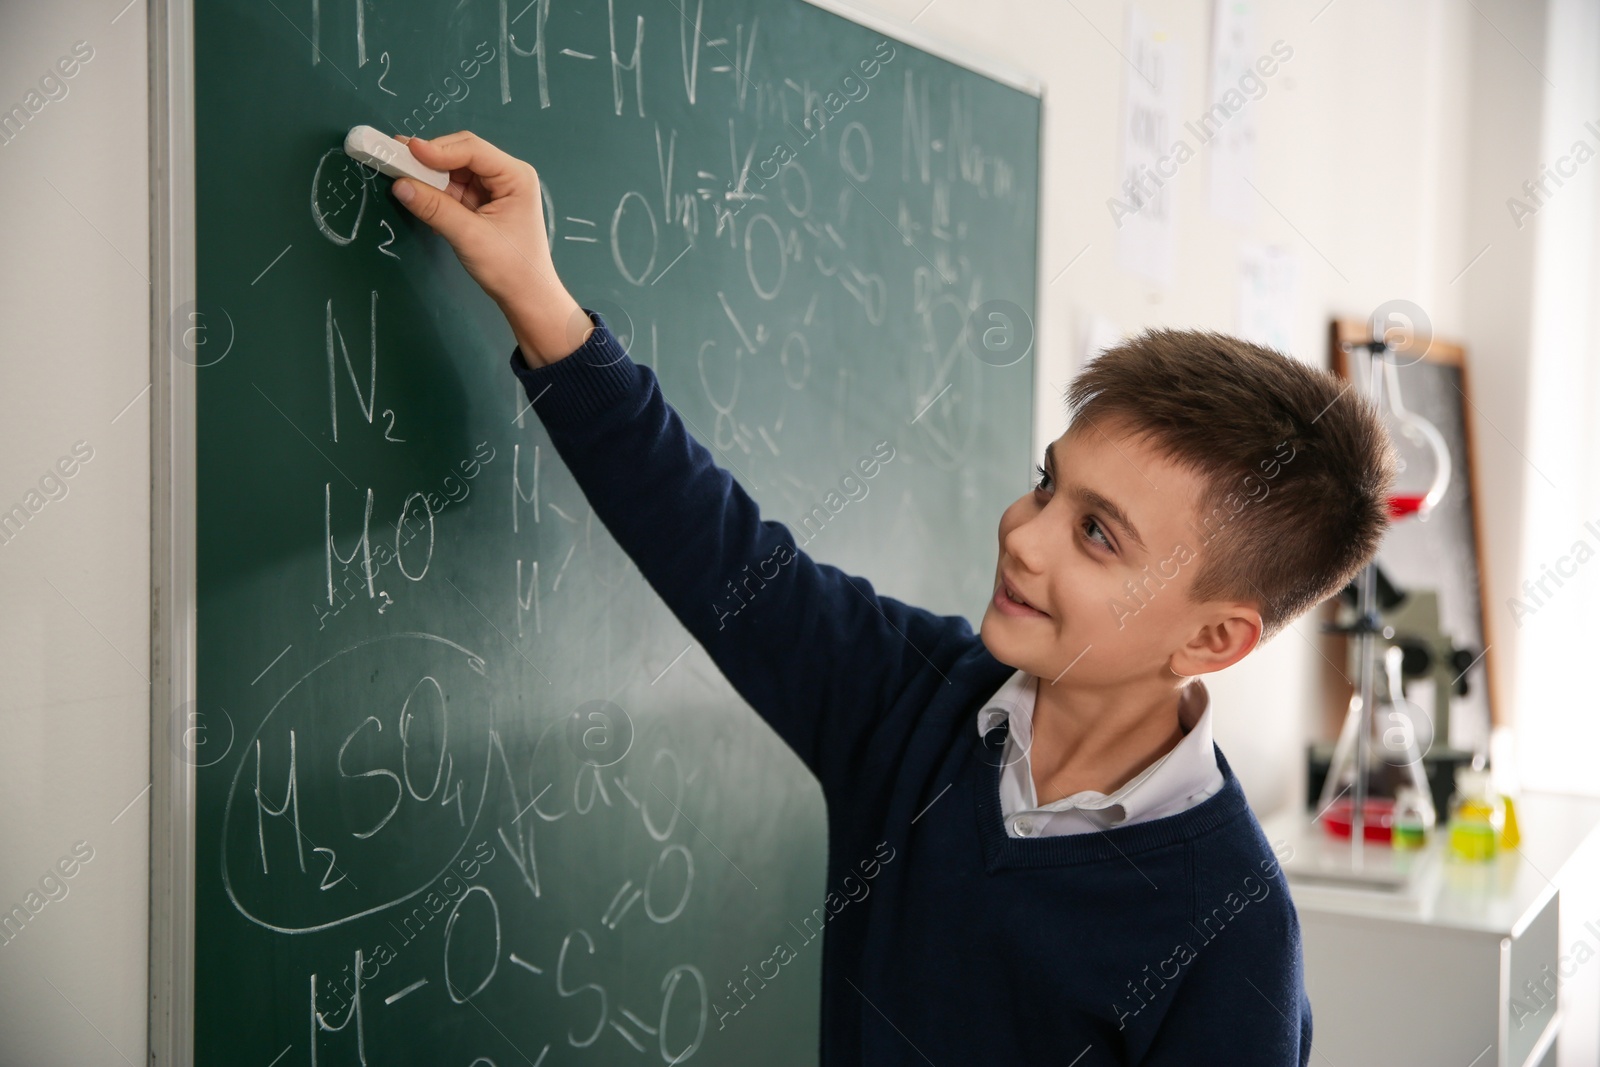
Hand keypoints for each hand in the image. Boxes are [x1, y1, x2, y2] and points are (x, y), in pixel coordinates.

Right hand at [390, 131, 592, 365]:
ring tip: (404, 183)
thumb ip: (435, 208)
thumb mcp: (469, 236)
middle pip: (460, 155)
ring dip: (430, 179)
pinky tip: (423, 204)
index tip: (406, 151)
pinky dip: (436, 195)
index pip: (471, 149)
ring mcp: (494, 189)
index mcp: (515, 176)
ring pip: (453, 172)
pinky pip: (453, 190)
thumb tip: (400, 185)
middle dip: (429, 161)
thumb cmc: (509, 268)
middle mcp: (506, 176)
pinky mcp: (483, 204)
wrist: (526, 297)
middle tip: (395, 161)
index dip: (437, 148)